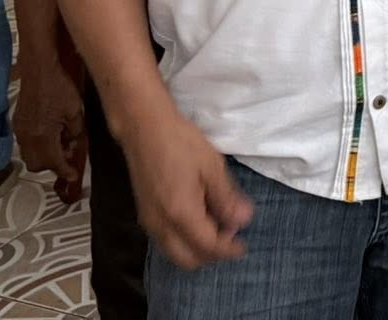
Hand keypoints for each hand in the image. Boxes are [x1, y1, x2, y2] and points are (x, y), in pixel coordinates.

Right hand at [14, 54, 88, 202]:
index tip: (73, 176)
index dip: (65, 171)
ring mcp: (19, 130)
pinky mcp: (17, 122)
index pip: (54, 163)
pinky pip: (25, 143)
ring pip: (29, 155)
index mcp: (42, 136)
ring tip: (60, 143)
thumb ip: (75, 132)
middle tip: (67, 156)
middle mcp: (27, 137)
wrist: (39, 69)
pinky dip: (37, 145)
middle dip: (51, 166)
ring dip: (44, 156)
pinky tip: (49, 133)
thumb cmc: (59, 87)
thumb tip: (72, 144)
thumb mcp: (75, 111)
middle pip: (36, 165)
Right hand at [121, 105, 252, 268]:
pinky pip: (166, 241)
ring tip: (216, 223)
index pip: (207, 247)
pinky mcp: (144, 214)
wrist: (144, 128)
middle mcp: (161, 226)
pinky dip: (184, 240)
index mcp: (180, 215)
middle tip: (230, 234)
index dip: (228, 250)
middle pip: (188, 260)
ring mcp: (149, 222)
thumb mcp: (212, 167)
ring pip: (175, 253)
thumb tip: (243, 221)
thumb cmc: (181, 143)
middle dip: (211, 254)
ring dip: (197, 248)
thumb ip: (227, 199)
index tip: (243, 245)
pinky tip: (198, 217)